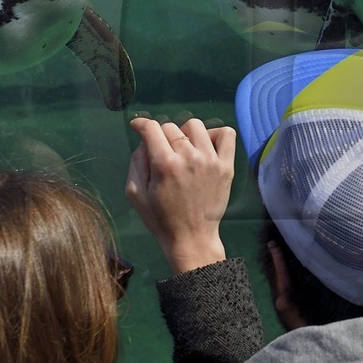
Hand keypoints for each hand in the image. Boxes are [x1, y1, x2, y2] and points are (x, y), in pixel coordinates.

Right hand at [126, 117, 236, 274]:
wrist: (192, 238)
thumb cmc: (160, 218)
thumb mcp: (135, 193)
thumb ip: (136, 161)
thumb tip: (145, 140)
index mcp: (165, 165)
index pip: (151, 128)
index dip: (140, 124)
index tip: (138, 126)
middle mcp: (189, 157)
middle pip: (170, 127)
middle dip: (160, 135)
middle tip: (161, 151)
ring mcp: (211, 160)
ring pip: (195, 126)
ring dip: (184, 133)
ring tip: (183, 149)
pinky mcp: (227, 166)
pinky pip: (226, 134)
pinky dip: (214, 135)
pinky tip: (205, 147)